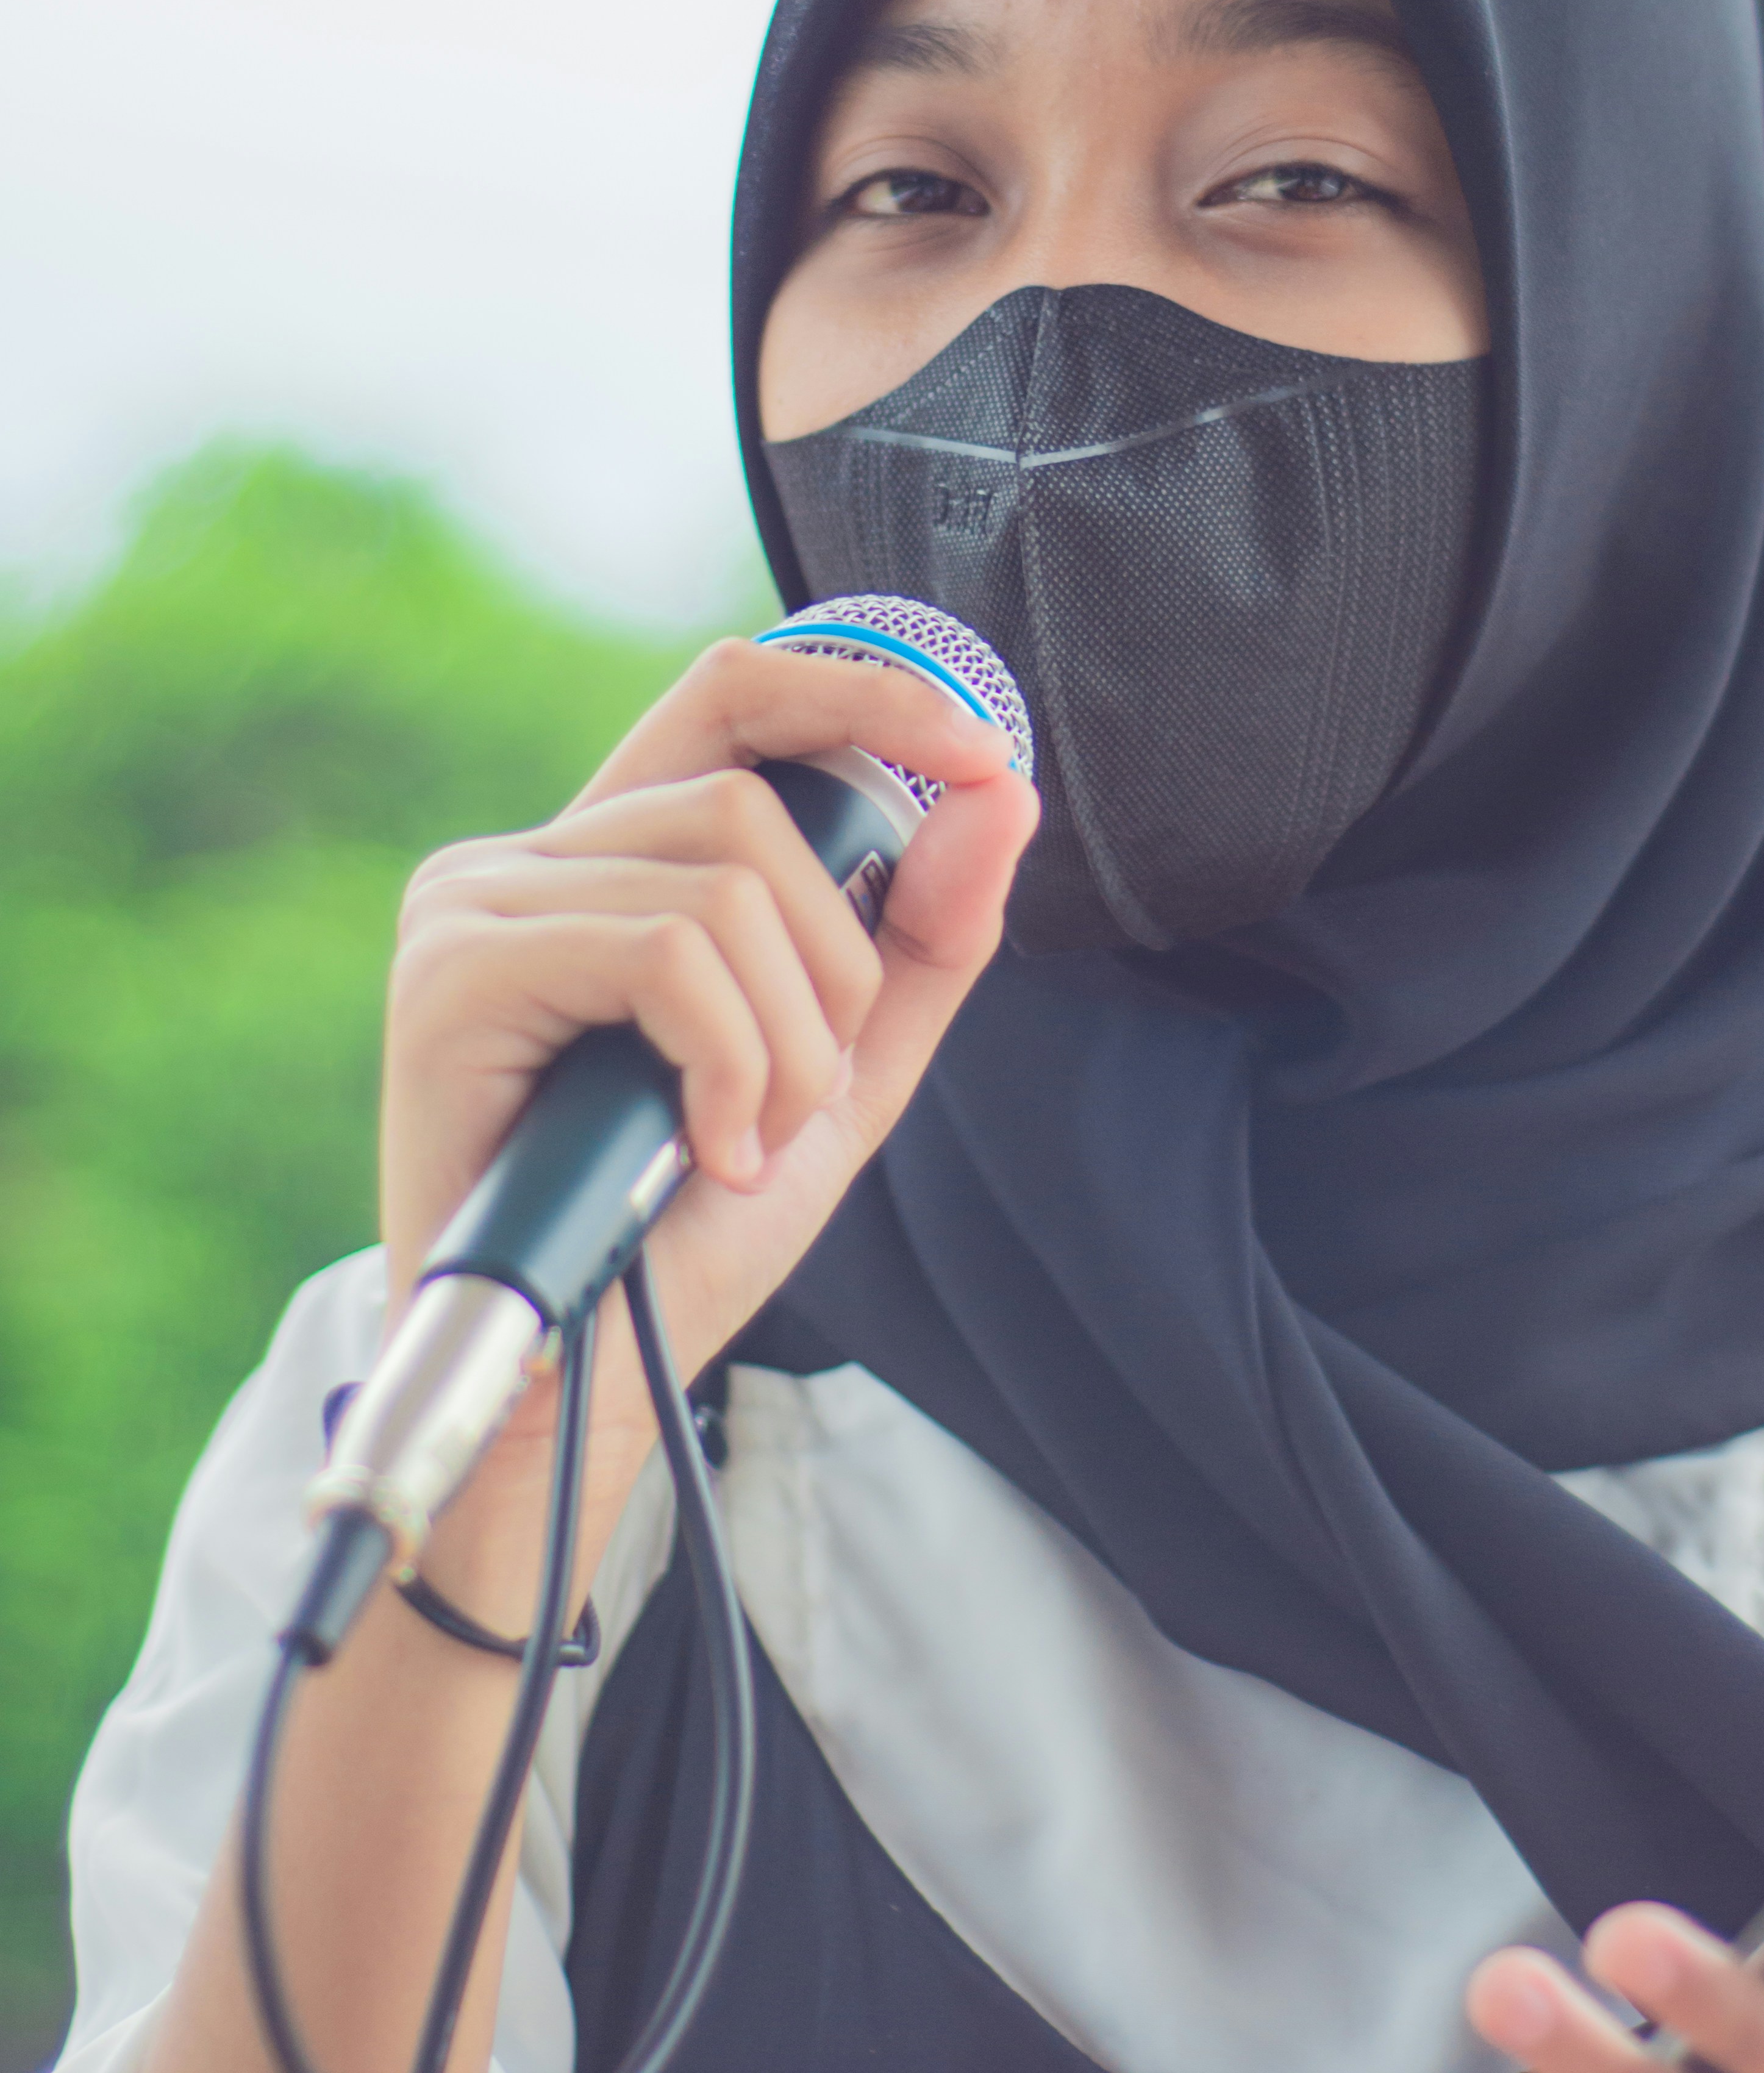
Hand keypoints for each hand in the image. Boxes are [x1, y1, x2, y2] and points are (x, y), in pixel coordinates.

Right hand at [380, 638, 1036, 1476]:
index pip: (733, 695)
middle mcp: (524, 858)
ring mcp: (472, 907)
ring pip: (720, 887)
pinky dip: (728, 1065)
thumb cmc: (690, 1222)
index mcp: (609, 857)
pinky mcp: (451, 974)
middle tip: (807, 1092)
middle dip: (834, 960)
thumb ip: (926, 933)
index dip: (861, 693)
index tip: (981, 749)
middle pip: (748, 803)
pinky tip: (705, 1152)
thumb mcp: (843, 1064)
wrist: (579, 1379)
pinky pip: (663, 954)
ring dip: (787, 1040)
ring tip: (748, 1143)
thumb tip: (1003, 789)